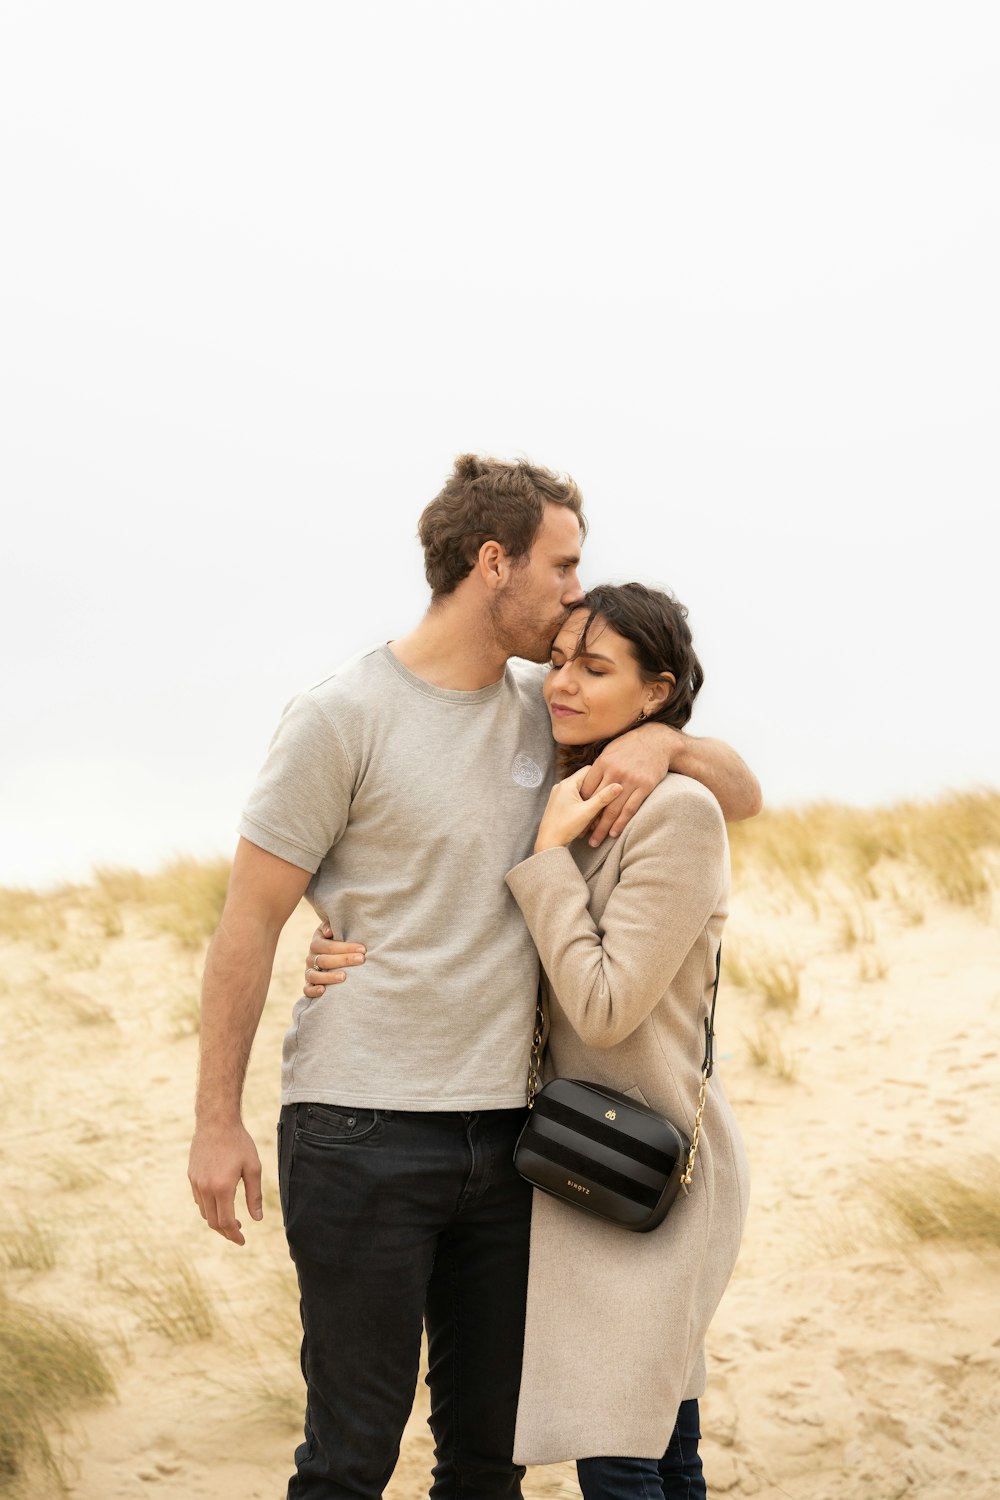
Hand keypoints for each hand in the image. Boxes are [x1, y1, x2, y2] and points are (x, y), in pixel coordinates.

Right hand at [188, 1121, 262, 1246]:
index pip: (226, 1222)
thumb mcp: (253, 1167)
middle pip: (213, 1222)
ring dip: (216, 1221)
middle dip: (226, 1232)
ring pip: (204, 1213)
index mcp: (222, 1187)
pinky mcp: (191, 1176)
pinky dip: (209, 1208)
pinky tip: (220, 1204)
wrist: (216, 1122)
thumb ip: (254, 1195)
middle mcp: (206, 1188)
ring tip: (232, 1220)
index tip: (243, 1241)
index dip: (235, 1235)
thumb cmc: (239, 1143)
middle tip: (238, 1234)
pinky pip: (199, 1200)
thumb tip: (257, 1219)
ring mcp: (196, 1182)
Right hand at [303, 923, 366, 997]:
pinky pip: (307, 990)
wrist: (328, 955)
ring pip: (314, 975)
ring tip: (344, 977)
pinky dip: (313, 991)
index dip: (345, 947)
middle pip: (324, 960)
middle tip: (360, 960)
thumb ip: (331, 926)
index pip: (328, 946)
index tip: (362, 949)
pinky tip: (323, 991)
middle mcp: (310, 958)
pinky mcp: (309, 985)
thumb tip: (329, 931)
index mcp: (316, 943)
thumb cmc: (336, 941)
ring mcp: (309, 972)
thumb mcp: (333, 931)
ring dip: (329, 977)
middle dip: (344, 960)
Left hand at [534, 769, 622, 852]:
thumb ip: (604, 798)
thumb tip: (619, 786)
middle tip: (607, 796)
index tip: (611, 783)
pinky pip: (573, 796)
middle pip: (584, 780)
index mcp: (568, 783)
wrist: (548, 843)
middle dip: (596, 787)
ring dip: (589, 796)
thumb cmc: (566, 827)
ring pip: (579, 789)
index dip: (602, 775)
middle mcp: (561, 785)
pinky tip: (588, 811)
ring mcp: (558, 794)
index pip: (589, 770)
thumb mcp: (588, 812)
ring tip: (598, 806)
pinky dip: (582, 801)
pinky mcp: (558, 802)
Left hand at [580, 723, 681, 845]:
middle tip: (582, 835)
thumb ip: (598, 768)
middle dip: (588, 820)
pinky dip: (621, 823)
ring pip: (612, 809)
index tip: (576, 816)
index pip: (586, 789)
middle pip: (596, 801)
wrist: (656, 740)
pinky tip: (614, 833)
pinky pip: (630, 809)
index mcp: (603, 763)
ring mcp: (630, 780)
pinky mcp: (644, 786)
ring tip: (595, 841)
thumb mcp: (610, 751)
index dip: (580, 805)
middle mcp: (614, 772)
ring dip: (603, 827)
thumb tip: (585, 781)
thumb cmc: (630, 745)